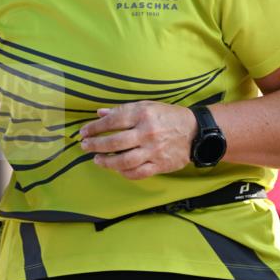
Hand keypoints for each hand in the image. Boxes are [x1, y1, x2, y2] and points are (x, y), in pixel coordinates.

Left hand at [78, 102, 196, 179]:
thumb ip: (123, 110)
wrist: (196, 132)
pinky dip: (124, 173)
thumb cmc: (169, 117)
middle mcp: (147, 133)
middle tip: (85, 146)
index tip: (84, 132)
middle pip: (115, 142)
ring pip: (124, 161)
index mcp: (143, 114)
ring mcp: (154, 151)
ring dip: (106, 162)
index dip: (95, 128)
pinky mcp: (160, 165)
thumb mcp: (148, 106)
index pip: (113, 121)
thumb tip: (100, 113)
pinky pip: (137, 173)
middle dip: (95, 145)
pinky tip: (117, 169)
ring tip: (97, 160)